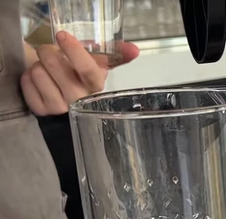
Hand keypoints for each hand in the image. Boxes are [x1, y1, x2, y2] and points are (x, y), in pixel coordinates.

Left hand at [20, 31, 139, 115]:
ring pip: (38, 72)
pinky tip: (39, 80)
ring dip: (38, 65)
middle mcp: (79, 100)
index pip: (87, 69)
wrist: (68, 103)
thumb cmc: (83, 80)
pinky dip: (29, 77)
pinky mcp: (41, 111)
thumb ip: (117, 55)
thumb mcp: (99, 67)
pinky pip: (26, 83)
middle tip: (49, 51)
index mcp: (96, 87)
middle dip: (47, 52)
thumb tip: (134, 49)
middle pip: (55, 66)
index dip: (74, 51)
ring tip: (47, 70)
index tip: (63, 36)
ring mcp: (59, 107)